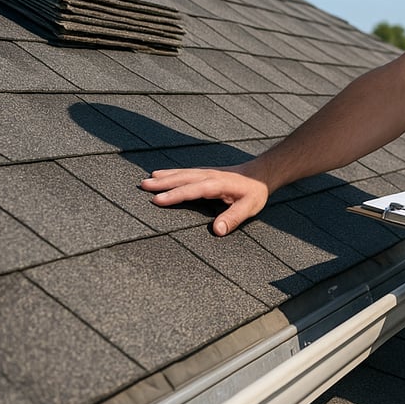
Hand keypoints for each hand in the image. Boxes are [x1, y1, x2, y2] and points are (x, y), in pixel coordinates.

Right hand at [140, 163, 269, 235]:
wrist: (261, 174)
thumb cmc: (255, 192)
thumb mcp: (249, 207)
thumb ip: (233, 218)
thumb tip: (217, 231)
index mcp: (217, 184)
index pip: (192, 190)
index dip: (175, 195)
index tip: (157, 200)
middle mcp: (209, 176)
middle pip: (182, 179)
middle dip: (163, 183)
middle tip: (143, 186)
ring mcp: (206, 172)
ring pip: (182, 174)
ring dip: (164, 177)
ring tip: (147, 180)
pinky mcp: (205, 172)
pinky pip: (185, 172)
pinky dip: (172, 173)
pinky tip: (162, 175)